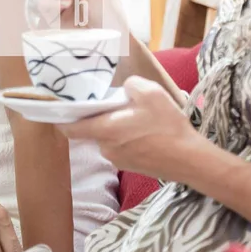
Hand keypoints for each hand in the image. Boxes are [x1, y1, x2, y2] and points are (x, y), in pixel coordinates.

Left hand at [58, 76, 203, 181]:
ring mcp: (117, 159)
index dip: (62, 118)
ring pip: (106, 138)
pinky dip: (124, 138)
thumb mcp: (150, 92)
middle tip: (111, 104)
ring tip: (134, 116)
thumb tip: (124, 90)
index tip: (60, 108)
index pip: (70, 128)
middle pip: (91, 130)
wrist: (189, 160)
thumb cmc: (167, 126)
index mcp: (105, 130)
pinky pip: (119, 147)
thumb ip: (130, 85)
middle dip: (97, 117)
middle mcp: (106, 147)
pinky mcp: (130, 166)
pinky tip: (143, 131)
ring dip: (113, 127)